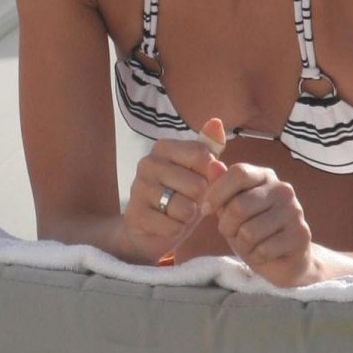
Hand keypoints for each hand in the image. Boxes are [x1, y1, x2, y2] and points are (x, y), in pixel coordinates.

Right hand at [123, 118, 226, 262]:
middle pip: (198, 185)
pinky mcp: (135, 215)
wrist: (151, 228)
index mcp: (163, 147)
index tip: (203, 181)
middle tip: (188, 201)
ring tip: (177, 213)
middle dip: (200, 200)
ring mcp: (138, 188)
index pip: (203, 156)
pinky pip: (173, 226)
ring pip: (186, 208)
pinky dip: (176, 230)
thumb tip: (216, 122)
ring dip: (188, 217)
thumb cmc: (181, 194)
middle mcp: (148, 163)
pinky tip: (167, 225)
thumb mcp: (199, 171)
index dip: (212, 176)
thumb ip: (210, 148)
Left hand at [203, 161, 317, 286]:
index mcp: (266, 176)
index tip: (205, 209)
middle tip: (232, 234)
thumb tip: (212, 164)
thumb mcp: (231, 209)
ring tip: (250, 245)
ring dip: (242, 245)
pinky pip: (263, 249)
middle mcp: (283, 190)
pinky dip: (256, 256)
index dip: (216, 192)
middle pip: (239, 206)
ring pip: (249, 232)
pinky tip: (263, 254)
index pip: (239, 172)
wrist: (284, 259)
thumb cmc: (253, 230)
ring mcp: (295, 212)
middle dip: (227, 227)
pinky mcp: (300, 236)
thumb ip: (221, 188)